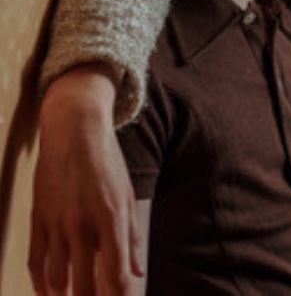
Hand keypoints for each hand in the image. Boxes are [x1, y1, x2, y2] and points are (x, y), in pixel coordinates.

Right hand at [28, 65, 142, 294]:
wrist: (74, 128)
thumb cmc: (106, 160)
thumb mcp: (127, 194)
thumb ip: (131, 236)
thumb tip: (136, 272)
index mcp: (111, 217)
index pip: (116, 274)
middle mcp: (83, 223)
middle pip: (86, 285)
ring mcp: (57, 222)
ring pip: (59, 280)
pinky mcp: (38, 217)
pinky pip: (36, 261)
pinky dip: (42, 284)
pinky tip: (50, 293)